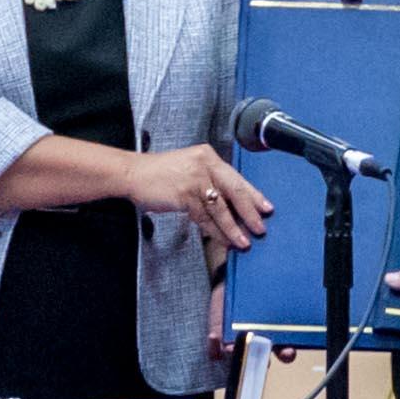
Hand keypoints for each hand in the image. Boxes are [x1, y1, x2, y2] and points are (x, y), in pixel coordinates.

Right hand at [127, 144, 269, 255]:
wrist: (132, 173)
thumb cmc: (160, 174)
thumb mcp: (189, 170)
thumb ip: (210, 182)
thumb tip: (233, 206)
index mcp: (208, 156)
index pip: (237, 178)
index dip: (254, 195)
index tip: (267, 208)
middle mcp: (205, 164)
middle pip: (235, 191)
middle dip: (250, 213)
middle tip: (260, 228)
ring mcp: (195, 179)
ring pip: (221, 208)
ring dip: (233, 228)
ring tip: (243, 242)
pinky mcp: (184, 194)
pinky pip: (205, 217)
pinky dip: (215, 231)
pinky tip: (223, 240)